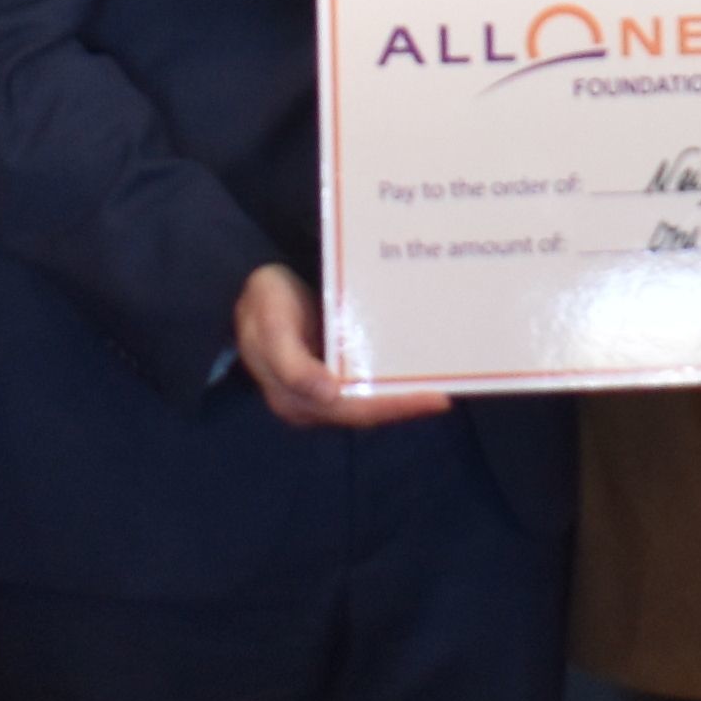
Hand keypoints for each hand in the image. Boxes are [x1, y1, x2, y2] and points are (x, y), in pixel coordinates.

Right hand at [235, 263, 450, 431]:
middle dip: (408, 403)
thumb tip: (327, 395)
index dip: (395, 407)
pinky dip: (392, 377)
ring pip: (371, 399)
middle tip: (448, 395)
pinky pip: (367, 380)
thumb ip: (294, 366)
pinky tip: (416, 365)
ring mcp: (325, 389)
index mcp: (297, 401)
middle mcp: (315, 402)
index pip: (355, 410)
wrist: (252, 290)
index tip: (435, 399)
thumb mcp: (270, 329)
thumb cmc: (262, 307)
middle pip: (369, 410)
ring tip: (443, 382)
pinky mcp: (333, 372)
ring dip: (404, 393)